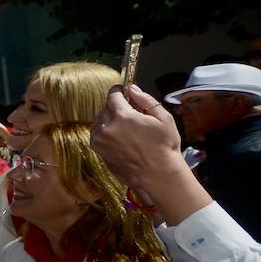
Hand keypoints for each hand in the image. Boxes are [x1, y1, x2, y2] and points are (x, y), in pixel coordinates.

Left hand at [93, 84, 211, 224]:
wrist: (157, 173)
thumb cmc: (164, 146)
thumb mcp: (163, 118)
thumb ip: (145, 99)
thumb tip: (132, 88)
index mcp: (122, 116)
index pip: (112, 94)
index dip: (120, 92)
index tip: (126, 93)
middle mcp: (106, 126)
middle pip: (106, 107)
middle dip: (117, 107)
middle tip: (133, 114)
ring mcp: (99, 139)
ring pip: (100, 119)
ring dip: (110, 119)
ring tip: (128, 129)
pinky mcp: (97, 149)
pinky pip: (98, 132)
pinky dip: (106, 131)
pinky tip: (121, 138)